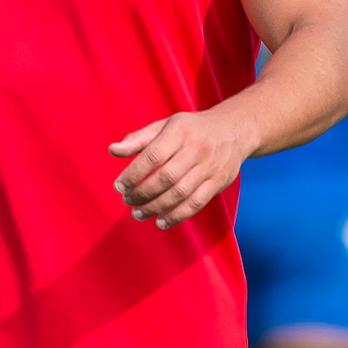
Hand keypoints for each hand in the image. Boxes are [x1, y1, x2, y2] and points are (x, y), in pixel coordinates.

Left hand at [108, 110, 256, 226]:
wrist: (235, 130)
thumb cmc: (191, 129)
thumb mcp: (165, 125)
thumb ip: (139, 139)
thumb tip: (112, 150)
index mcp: (180, 131)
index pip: (152, 156)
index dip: (133, 174)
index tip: (119, 186)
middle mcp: (197, 149)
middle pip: (165, 177)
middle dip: (142, 193)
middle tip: (127, 201)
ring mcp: (210, 167)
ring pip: (180, 193)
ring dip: (156, 207)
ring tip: (138, 213)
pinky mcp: (219, 182)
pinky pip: (197, 203)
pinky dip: (177, 216)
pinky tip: (161, 222)